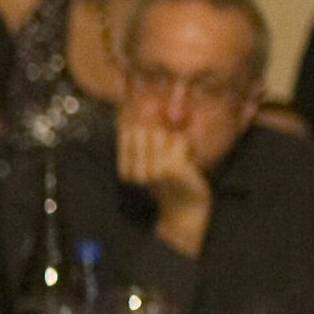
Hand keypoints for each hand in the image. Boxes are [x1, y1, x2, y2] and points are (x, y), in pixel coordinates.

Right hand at [118, 113, 211, 244]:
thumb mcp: (150, 162)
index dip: (146, 133)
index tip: (157, 154)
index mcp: (125, 170)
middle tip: (170, 157)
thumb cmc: (170, 180)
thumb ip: (143, 141)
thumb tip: (142, 106)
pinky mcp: (172, 169)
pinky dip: (187, 147)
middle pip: (143, 130)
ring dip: (175, 143)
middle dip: (160, 137)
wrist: (187, 207)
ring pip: (162, 133)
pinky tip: (188, 163)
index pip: (127, 132)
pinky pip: (179, 140)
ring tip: (179, 160)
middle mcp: (135, 171)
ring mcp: (153, 170)